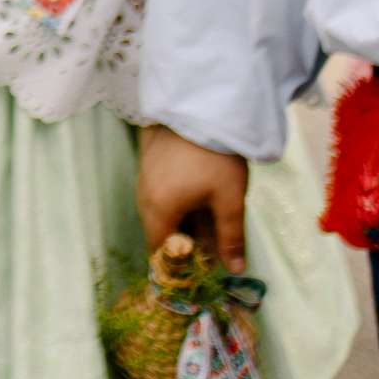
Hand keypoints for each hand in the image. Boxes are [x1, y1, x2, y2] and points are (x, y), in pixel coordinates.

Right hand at [137, 125, 252, 273]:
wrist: (199, 107)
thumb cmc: (214, 158)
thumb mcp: (228, 199)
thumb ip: (229, 237)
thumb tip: (234, 270)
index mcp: (159, 210)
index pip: (158, 250)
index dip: (177, 265)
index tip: (200, 271)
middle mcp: (144, 197)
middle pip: (157, 232)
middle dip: (181, 245)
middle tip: (211, 249)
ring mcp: (144, 179)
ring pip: (158, 214)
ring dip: (179, 225)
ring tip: (209, 225)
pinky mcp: (149, 165)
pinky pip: (158, 196)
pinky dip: (174, 206)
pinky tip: (197, 201)